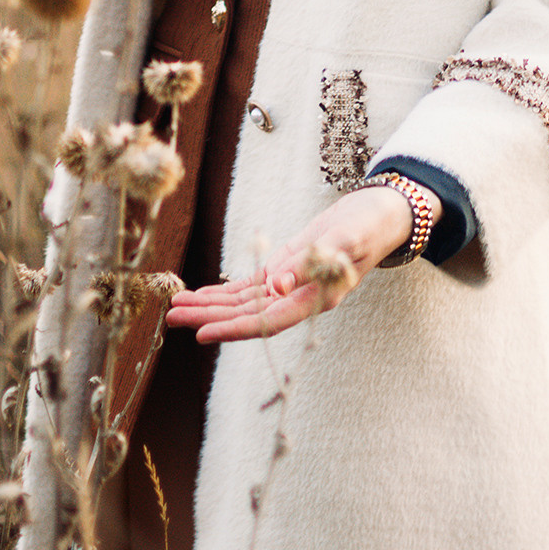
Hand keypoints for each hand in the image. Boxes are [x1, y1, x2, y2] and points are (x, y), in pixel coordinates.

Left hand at [165, 184, 439, 343]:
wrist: (378, 216)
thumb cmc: (365, 227)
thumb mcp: (344, 239)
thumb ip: (312, 262)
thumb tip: (277, 287)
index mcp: (315, 298)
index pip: (268, 321)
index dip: (233, 328)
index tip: (201, 333)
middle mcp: (299, 300)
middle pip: (247, 315)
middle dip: (208, 316)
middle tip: (170, 316)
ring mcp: (291, 288)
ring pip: (243, 303)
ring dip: (209, 305)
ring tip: (175, 307)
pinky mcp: (286, 272)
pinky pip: (250, 289)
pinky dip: (225, 292)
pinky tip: (202, 295)